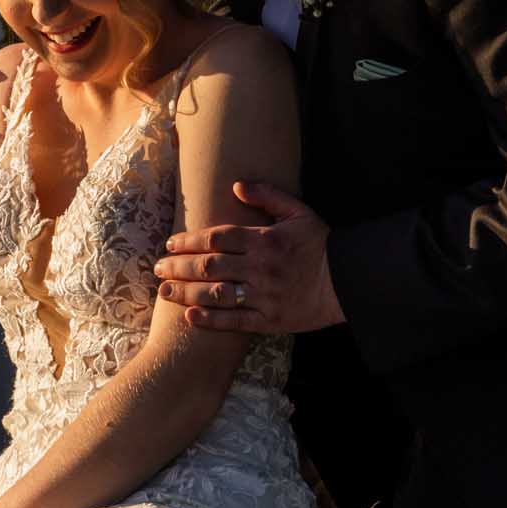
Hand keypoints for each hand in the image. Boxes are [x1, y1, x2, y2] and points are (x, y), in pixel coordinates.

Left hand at [152, 181, 345, 333]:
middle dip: (179, 267)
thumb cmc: (322, 244)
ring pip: (216, 294)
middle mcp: (260, 268)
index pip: (216, 238)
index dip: (189, 241)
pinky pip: (235, 322)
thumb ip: (268, 196)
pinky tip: (189, 317)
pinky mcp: (270, 321)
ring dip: (186, 293)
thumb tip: (237, 185)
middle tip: (158, 268)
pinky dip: (210, 320)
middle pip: (209, 266)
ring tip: (164, 291)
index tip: (171, 243)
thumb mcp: (299, 212)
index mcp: (264, 240)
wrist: (348, 281)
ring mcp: (264, 296)